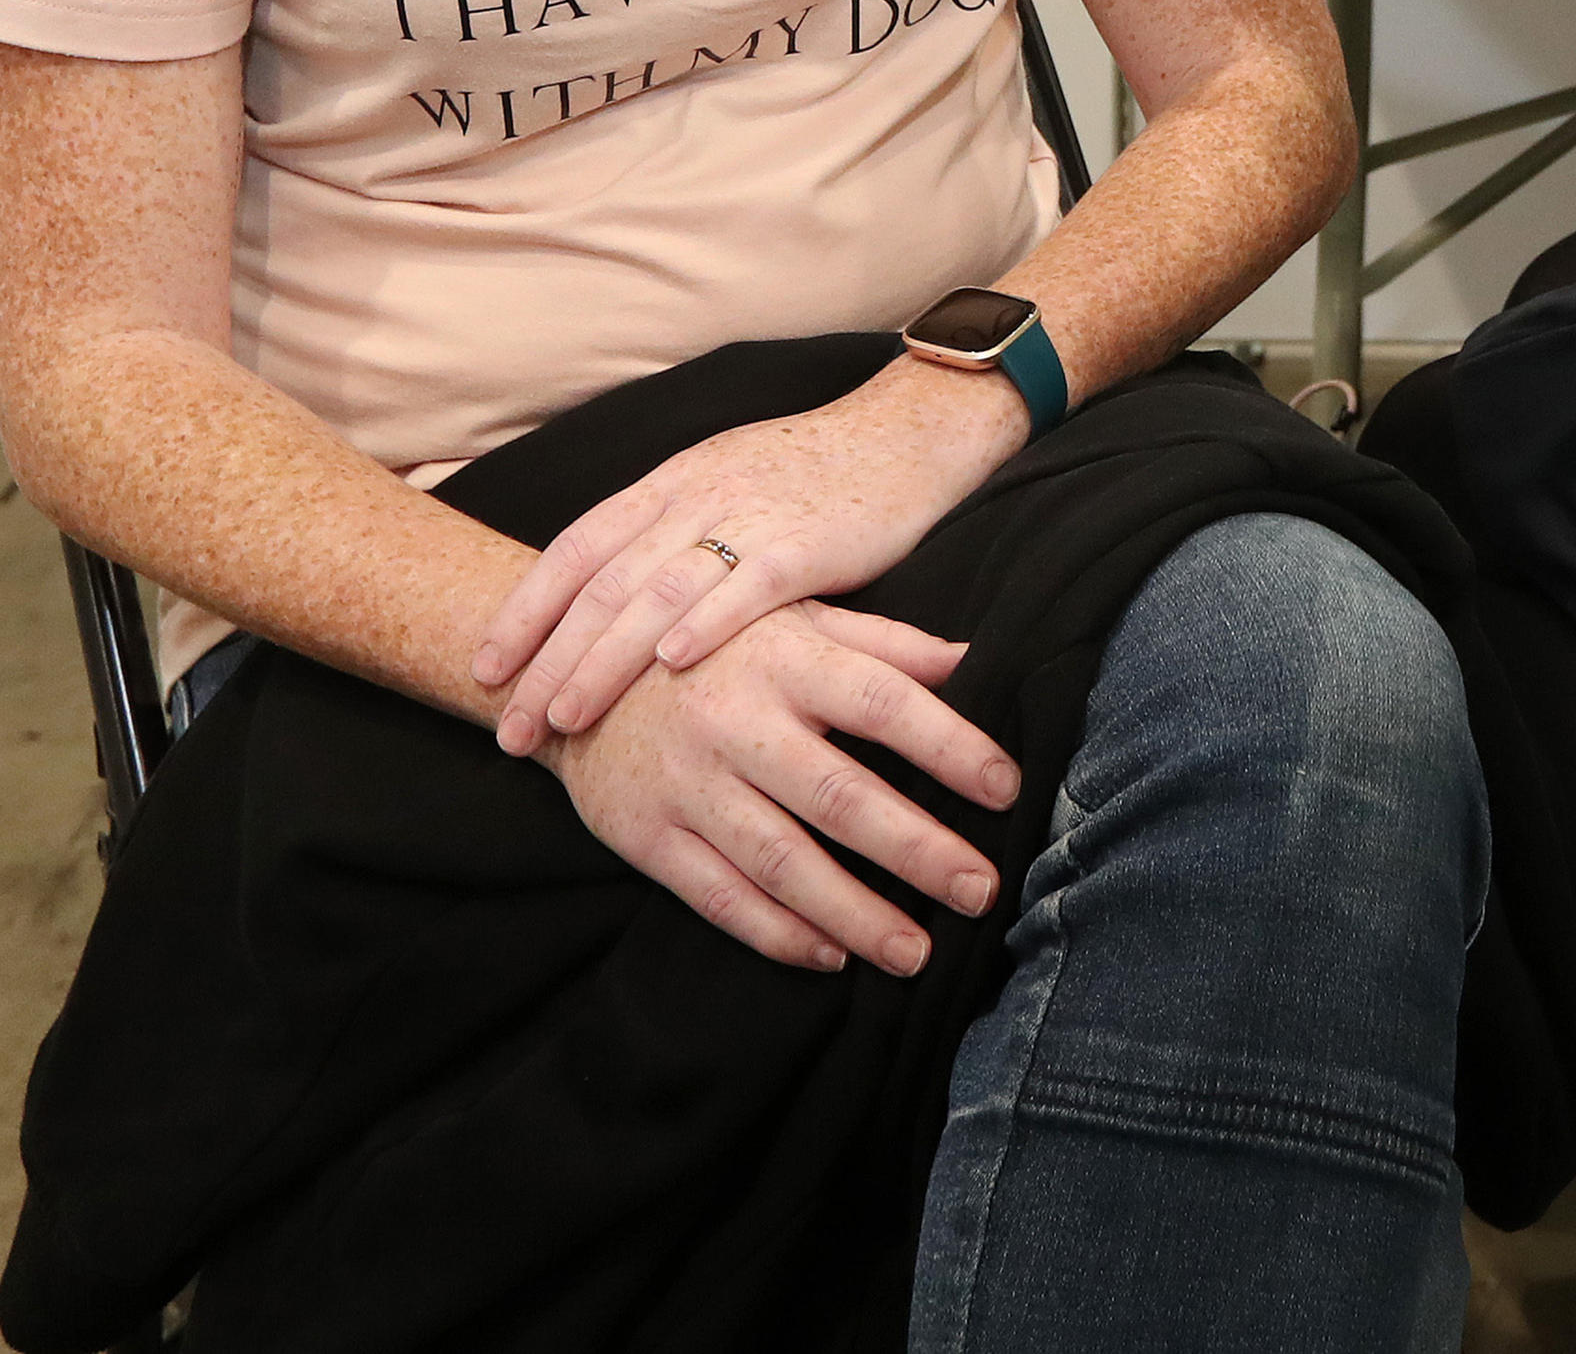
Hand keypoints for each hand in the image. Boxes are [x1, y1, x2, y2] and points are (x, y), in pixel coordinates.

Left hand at [473, 365, 1029, 752]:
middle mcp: (695, 497)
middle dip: (547, 662)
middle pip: (601, 585)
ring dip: (603, 662)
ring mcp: (750, 517)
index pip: (575, 550)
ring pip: (655, 594)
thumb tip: (606, 602)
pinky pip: (745, 587)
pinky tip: (670, 670)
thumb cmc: (813, 472)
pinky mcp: (808, 543)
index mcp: (669, 484)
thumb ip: (667, 536)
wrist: (905, 431)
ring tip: (563, 718)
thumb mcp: (723, 485)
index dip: (524, 611)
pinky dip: (704, 626)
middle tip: (509, 729)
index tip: (485, 670)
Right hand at [539, 599, 1021, 974]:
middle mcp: (737, 720)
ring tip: (916, 952)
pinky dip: (777, 933)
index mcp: (784, 658)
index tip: (1008, 788)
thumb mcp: (790, 619)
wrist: (568, 670)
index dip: (950, 745)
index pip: (884, 701)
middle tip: (981, 891)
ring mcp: (687, 782)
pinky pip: (718, 895)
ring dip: (855, 914)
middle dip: (918, 851)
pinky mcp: (644, 834)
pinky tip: (831, 957)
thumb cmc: (714, 644)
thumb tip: (975, 659)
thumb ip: (882, 643)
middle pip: (841, 795)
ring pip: (782, 861)